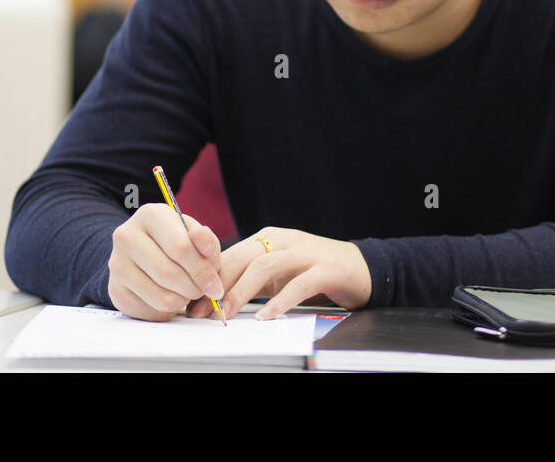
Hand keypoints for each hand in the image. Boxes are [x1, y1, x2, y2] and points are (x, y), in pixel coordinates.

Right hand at [106, 202, 224, 320]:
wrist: (145, 251)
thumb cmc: (177, 241)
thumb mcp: (196, 235)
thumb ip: (206, 241)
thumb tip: (205, 247)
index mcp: (150, 215)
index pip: (179, 247)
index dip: (202, 271)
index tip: (215, 286)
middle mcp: (126, 236)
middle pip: (168, 274)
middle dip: (194, 289)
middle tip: (203, 292)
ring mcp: (116, 264)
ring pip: (160, 297)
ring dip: (182, 301)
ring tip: (188, 293)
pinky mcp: (114, 289)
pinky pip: (148, 311)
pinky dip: (165, 311)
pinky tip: (170, 297)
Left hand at [216, 227, 372, 319]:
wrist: (362, 268)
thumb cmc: (314, 272)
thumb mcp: (279, 273)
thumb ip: (251, 280)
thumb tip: (214, 301)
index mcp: (269, 238)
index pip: (231, 254)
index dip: (208, 278)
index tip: (192, 302)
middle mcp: (284, 240)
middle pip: (243, 257)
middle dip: (219, 285)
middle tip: (203, 311)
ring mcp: (306, 253)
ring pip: (265, 265)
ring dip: (242, 290)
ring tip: (228, 313)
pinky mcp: (326, 269)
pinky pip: (299, 283)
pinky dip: (280, 300)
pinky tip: (267, 316)